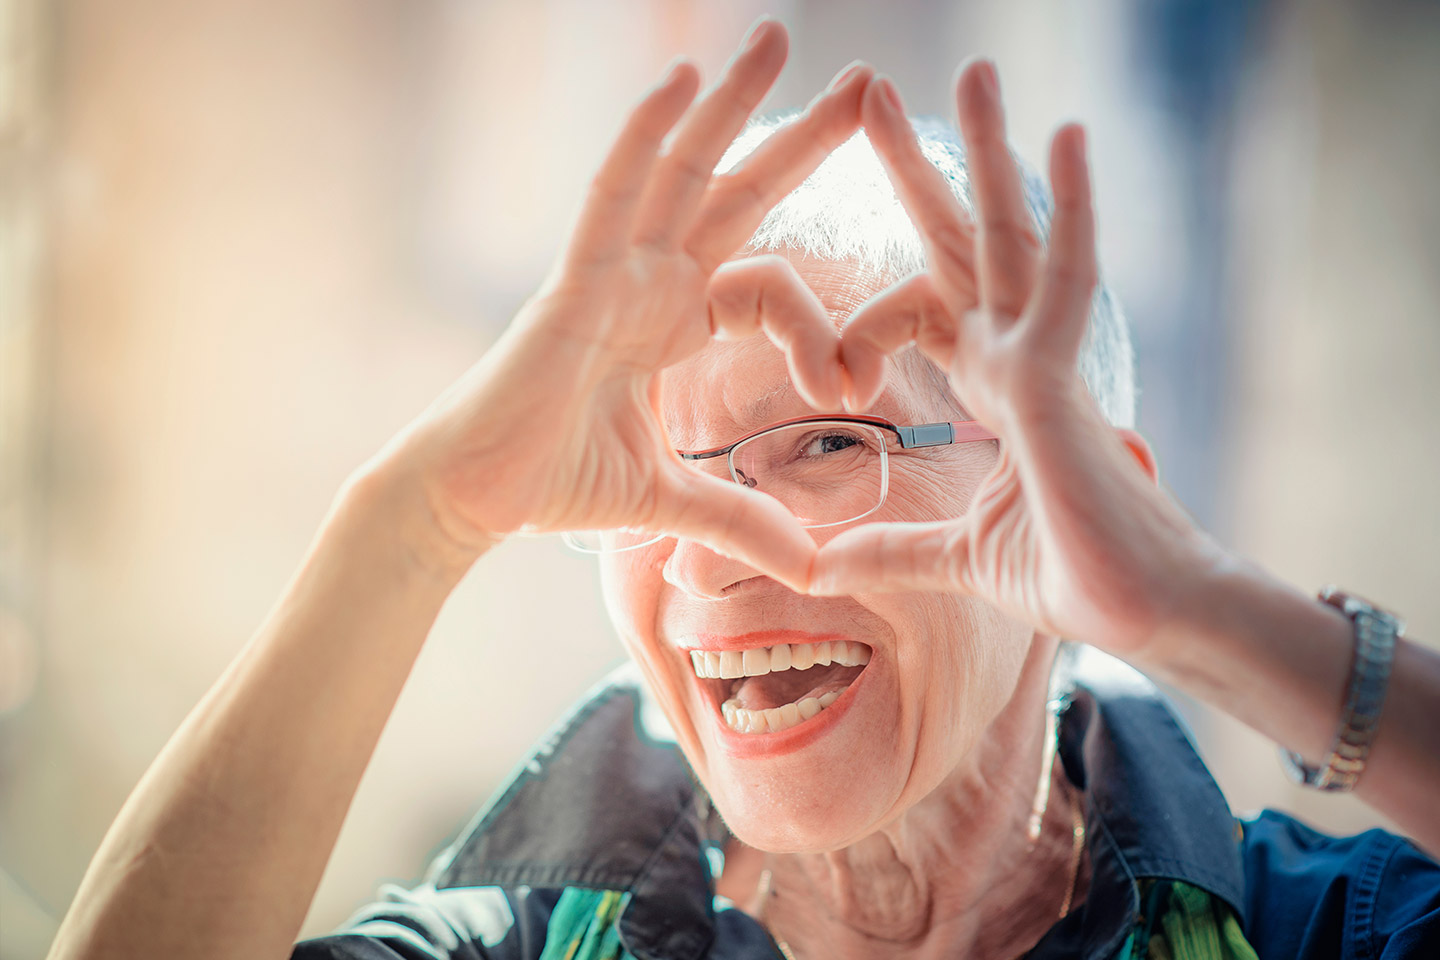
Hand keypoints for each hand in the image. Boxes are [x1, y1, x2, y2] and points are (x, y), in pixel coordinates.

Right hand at [379, 20, 872, 589]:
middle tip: (867, 83)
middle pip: (737, 191)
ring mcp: (609, 273)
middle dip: (801, 139)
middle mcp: (647, 282)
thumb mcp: (672, 499)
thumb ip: (744, 521)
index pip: (768, 284)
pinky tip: (680, 81)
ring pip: (679, 171)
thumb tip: (817, 568)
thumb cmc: (555, 484)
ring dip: (730, 103)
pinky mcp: (570, 283)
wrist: (474, 500)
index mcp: (673, 322)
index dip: (821, 324)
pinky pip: (610, 197)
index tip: (855, 383)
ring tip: (779, 38)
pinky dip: (642, 138)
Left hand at [810, 62, 1221, 656]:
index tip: (828, 371)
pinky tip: (1067, 134)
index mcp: (995, 387)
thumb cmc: (1073, 576)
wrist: (1146, 615)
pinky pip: (1066, 280)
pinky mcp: (1064, 381)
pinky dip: (1069, 210)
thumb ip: (889, 547)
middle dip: (917, 170)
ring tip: (975, 72)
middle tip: (871, 95)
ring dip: (990, 153)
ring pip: (1012, 236)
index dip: (865, 318)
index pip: (924, 306)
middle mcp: (1019, 357)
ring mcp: (1043, 361)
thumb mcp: (954, 556)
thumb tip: (816, 568)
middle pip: (960, 243)